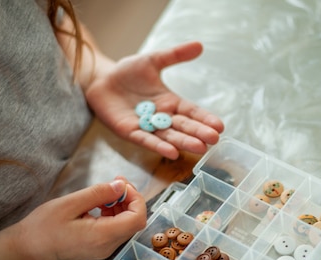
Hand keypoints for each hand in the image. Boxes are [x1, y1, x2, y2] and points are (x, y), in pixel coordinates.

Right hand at [9, 179, 146, 259]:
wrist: (24, 249)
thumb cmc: (42, 227)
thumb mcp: (70, 203)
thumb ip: (99, 194)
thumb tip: (121, 186)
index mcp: (103, 236)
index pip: (137, 218)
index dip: (136, 198)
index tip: (122, 184)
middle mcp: (107, 247)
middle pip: (134, 222)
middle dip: (129, 200)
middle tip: (115, 182)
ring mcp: (103, 250)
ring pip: (125, 226)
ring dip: (121, 207)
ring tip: (104, 193)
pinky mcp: (97, 249)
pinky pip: (114, 231)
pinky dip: (113, 215)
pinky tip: (99, 205)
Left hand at [84, 41, 224, 159]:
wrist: (101, 81)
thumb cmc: (127, 72)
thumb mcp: (153, 60)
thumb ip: (175, 55)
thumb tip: (199, 45)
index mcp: (170, 102)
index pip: (191, 112)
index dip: (204, 119)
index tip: (220, 126)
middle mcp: (162, 117)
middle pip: (183, 127)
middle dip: (198, 133)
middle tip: (214, 140)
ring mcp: (147, 126)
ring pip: (168, 136)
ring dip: (184, 143)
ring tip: (200, 148)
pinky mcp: (130, 132)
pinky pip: (146, 140)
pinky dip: (158, 147)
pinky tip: (172, 153)